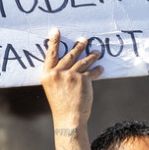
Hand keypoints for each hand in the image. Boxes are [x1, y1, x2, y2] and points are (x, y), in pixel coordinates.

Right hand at [41, 30, 102, 149]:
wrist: (69, 118)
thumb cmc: (60, 105)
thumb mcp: (52, 88)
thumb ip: (57, 75)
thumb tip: (70, 62)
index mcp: (47, 75)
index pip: (50, 54)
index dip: (53, 41)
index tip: (56, 31)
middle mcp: (57, 73)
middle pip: (69, 55)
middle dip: (78, 46)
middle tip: (84, 40)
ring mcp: (71, 75)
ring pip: (83, 61)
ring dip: (91, 56)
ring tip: (96, 52)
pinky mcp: (83, 80)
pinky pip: (92, 71)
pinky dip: (97, 70)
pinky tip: (101, 68)